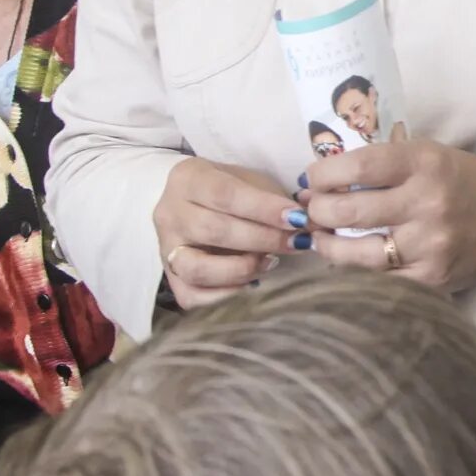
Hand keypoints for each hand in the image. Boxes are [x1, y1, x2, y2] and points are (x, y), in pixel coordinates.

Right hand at [153, 156, 297, 307]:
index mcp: (188, 179)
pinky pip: (192, 296)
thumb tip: (309, 224)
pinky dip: (225, 294)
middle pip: (214, 231)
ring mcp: (166, 248)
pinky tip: (251, 282)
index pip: (226, 194)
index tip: (296, 219)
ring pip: (197, 268)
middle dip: (262, 240)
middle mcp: (170, 213)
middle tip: (295, 243)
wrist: (192, 204)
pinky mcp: (170, 277)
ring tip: (270, 262)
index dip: (264, 209)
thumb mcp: (249, 182)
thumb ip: (274, 200)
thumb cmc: (230, 192)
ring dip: (242, 269)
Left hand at [300, 139, 475, 292]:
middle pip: (348, 211)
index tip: (312, 179)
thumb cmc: (460, 182)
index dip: (323, 175)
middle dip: (318, 211)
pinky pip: (378, 279)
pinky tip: (348, 260)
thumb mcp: (426, 154)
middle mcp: (427, 202)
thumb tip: (318, 182)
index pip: (357, 166)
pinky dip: (354, 271)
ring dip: (327, 245)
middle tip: (311, 210)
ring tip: (321, 238)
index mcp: (424, 163)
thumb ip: (380, 163)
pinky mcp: (432, 277)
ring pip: (356, 253)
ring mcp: (429, 245)